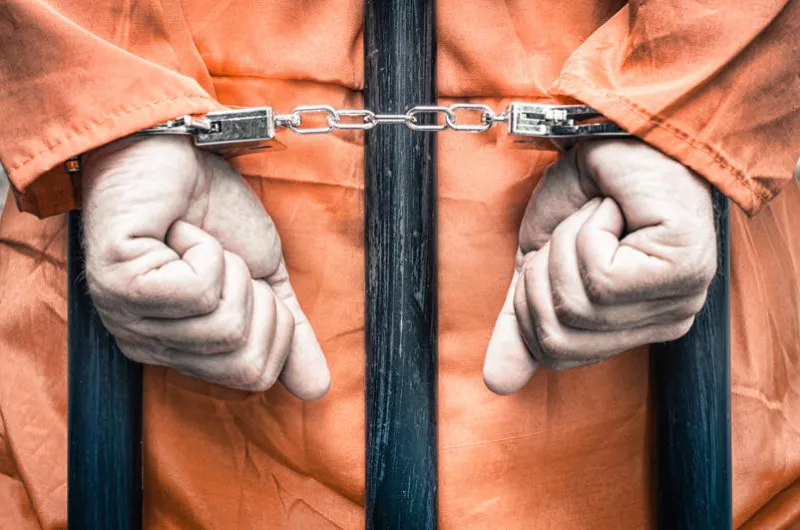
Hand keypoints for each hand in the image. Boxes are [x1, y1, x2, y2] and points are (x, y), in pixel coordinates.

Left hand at [81, 136, 329, 398]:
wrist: (177, 149)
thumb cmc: (213, 210)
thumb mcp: (265, 277)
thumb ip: (289, 331)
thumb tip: (318, 388)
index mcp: (182, 349)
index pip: (254, 375)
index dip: (274, 324)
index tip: (247, 278)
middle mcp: (149, 345)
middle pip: (244, 362)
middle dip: (256, 298)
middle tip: (224, 259)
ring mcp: (128, 318)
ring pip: (224, 325)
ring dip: (229, 267)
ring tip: (197, 242)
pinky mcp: (119, 284)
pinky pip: (199, 290)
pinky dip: (207, 249)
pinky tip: (176, 231)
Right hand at [483, 140, 716, 394]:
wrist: (619, 133)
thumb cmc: (587, 192)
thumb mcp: (538, 262)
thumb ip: (520, 320)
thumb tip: (495, 383)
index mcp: (631, 327)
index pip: (556, 354)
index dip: (528, 305)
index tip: (543, 260)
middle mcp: (662, 324)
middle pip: (560, 336)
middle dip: (542, 274)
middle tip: (571, 231)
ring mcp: (677, 301)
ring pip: (578, 304)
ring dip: (567, 243)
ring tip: (597, 214)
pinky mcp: (680, 271)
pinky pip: (600, 276)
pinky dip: (588, 229)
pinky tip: (614, 209)